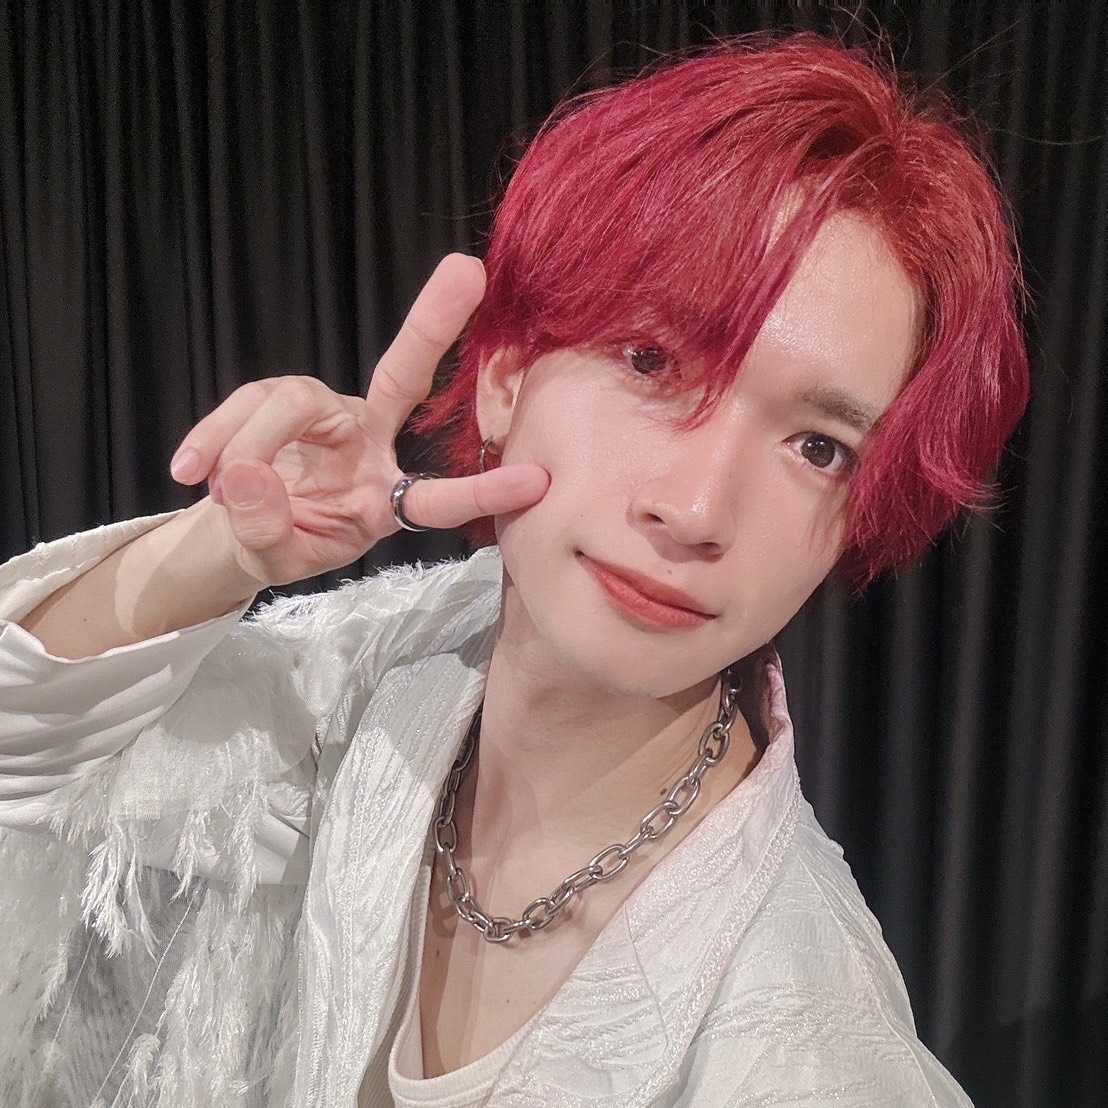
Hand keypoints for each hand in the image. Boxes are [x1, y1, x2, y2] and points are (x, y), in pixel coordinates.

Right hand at [168, 253, 548, 588]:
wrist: (238, 528)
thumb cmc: (282, 542)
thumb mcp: (276, 557)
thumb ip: (267, 529)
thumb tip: (247, 476)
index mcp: (386, 496)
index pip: (439, 495)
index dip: (483, 491)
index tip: (537, 481)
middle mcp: (370, 442)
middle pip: (401, 376)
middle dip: (431, 325)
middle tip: (467, 271)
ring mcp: (328, 414)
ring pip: (292, 400)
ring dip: (246, 443)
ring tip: (214, 489)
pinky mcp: (283, 397)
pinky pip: (249, 399)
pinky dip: (215, 433)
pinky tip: (190, 469)